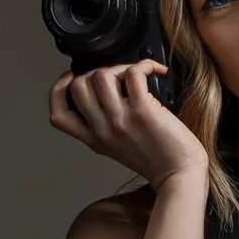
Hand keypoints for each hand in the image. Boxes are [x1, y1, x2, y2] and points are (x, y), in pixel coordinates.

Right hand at [49, 59, 206, 190]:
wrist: (180, 173)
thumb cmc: (157, 158)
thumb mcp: (117, 147)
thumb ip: (103, 124)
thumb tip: (101, 89)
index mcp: (94, 139)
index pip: (58, 115)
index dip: (58, 90)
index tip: (70, 77)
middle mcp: (103, 130)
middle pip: (78, 86)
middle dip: (94, 72)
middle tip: (115, 76)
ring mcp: (120, 120)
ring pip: (101, 76)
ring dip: (119, 67)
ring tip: (135, 74)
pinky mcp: (142, 111)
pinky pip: (133, 73)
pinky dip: (144, 65)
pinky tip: (154, 71)